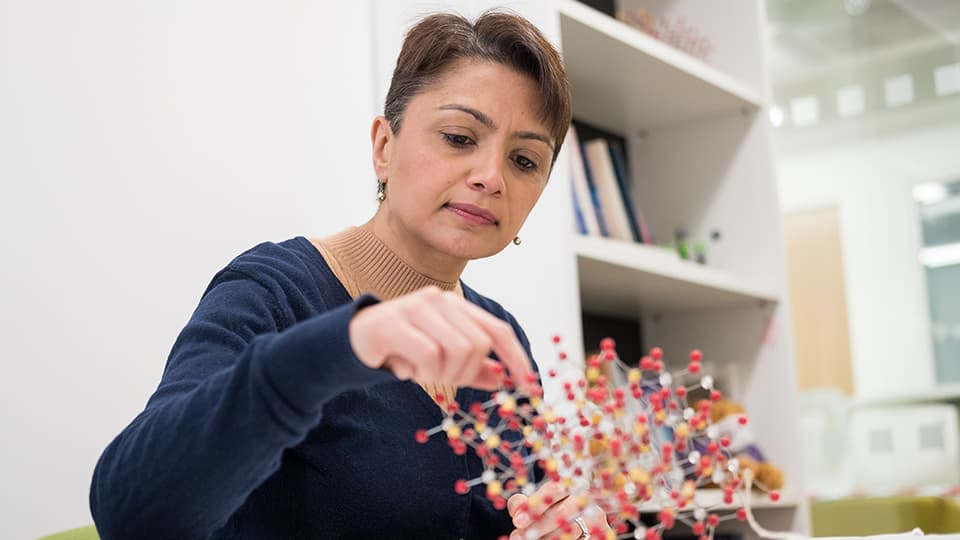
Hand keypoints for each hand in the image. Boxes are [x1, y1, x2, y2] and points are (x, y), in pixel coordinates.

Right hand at [349, 286, 533, 390]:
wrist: (352, 341)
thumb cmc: (401, 349)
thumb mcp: (442, 359)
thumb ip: (473, 368)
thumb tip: (504, 379)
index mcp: (456, 305)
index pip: (497, 330)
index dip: (516, 357)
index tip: (528, 385)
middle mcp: (440, 300)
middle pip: (478, 345)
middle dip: (465, 374)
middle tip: (440, 379)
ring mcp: (417, 308)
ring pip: (456, 352)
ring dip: (440, 374)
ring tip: (419, 371)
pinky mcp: (396, 322)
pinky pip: (429, 356)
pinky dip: (421, 372)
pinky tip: (404, 369)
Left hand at [507, 482, 609, 538]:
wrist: (582, 518)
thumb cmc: (554, 508)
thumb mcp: (539, 502)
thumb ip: (525, 503)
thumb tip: (516, 510)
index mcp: (568, 485)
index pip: (552, 491)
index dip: (534, 506)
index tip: (516, 521)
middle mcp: (585, 498)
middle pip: (560, 514)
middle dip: (536, 528)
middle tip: (517, 537)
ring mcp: (596, 517)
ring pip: (569, 531)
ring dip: (546, 539)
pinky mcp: (602, 533)